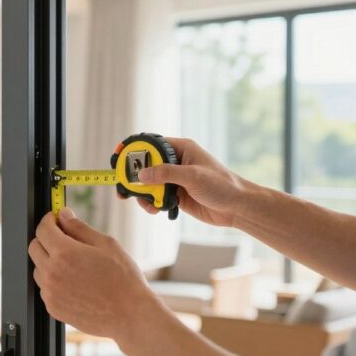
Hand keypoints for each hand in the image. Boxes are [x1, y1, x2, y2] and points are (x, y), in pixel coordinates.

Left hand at [28, 208, 164, 341]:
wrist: (129, 315)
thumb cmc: (123, 280)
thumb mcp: (106, 244)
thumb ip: (79, 228)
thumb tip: (64, 215)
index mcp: (64, 254)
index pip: (42, 229)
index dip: (49, 220)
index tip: (55, 219)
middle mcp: (52, 273)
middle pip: (35, 247)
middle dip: (46, 238)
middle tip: (65, 238)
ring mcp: (50, 293)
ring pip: (38, 268)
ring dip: (49, 260)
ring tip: (74, 264)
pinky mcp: (53, 308)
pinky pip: (45, 288)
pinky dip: (54, 280)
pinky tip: (74, 281)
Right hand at [125, 137, 246, 227]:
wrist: (237, 208)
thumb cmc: (222, 185)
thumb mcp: (193, 176)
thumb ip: (166, 173)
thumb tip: (141, 174)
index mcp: (181, 148)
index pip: (152, 144)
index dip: (134, 149)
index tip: (119, 156)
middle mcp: (176, 162)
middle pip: (146, 165)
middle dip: (134, 176)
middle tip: (123, 187)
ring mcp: (175, 179)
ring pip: (149, 183)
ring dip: (143, 194)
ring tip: (145, 203)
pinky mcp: (176, 195)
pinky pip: (156, 197)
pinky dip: (151, 203)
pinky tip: (155, 210)